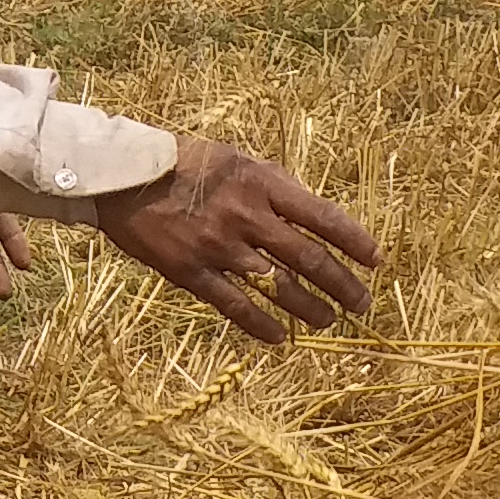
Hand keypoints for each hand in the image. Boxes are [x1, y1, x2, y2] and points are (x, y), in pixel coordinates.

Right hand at [92, 138, 380, 343]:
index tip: (377, 261)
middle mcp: (245, 216)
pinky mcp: (191, 271)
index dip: (355, 242)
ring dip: (310, 309)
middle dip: (342, 285)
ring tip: (328, 320)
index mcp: (261, 184)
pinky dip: (261, 325)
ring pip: (278, 287)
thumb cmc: (186, 164)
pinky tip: (280, 337)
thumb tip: (314, 217)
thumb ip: (275, 188)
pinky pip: (234, 305)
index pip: (323, 218)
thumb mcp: (238, 161)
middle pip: (308, 259)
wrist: (122, 177)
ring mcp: (218, 247)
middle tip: (362, 304)